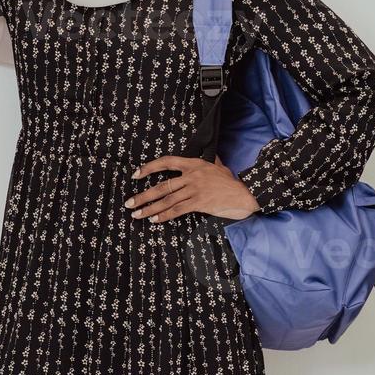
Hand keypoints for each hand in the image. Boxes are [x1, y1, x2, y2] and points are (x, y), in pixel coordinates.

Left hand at [126, 155, 258, 222]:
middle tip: (129, 202)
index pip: (166, 162)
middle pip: (162, 186)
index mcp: (194, 164)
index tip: (136, 175)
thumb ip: (208, 162)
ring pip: (167, 200)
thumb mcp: (218, 167)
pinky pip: (177, 210)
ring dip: (149, 208)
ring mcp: (195, 189)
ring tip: (137, 214)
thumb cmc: (231, 182)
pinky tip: (154, 219)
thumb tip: (208, 155)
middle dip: (143, 195)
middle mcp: (191, 175)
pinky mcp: (199, 203)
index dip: (149, 168)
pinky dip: (164, 215)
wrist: (245, 194)